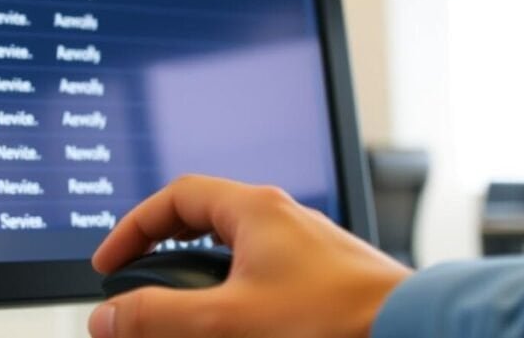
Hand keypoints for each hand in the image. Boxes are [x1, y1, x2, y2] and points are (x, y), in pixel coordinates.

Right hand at [88, 175, 411, 337]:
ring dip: (199, 278)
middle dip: (163, 253)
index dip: (133, 228)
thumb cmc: (336, 320)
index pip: (174, 199)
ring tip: (182, 313)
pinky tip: (233, 322)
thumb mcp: (228, 320)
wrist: (416, 334)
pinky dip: (232, 293)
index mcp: (255, 210)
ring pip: (233, 250)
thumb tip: (107, 318)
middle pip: (202, 220)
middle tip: (139, 285)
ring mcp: (305, 248)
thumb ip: (159, 318)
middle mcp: (281, 220)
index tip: (109, 263)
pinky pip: (261, 273)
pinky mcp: (323, 278)